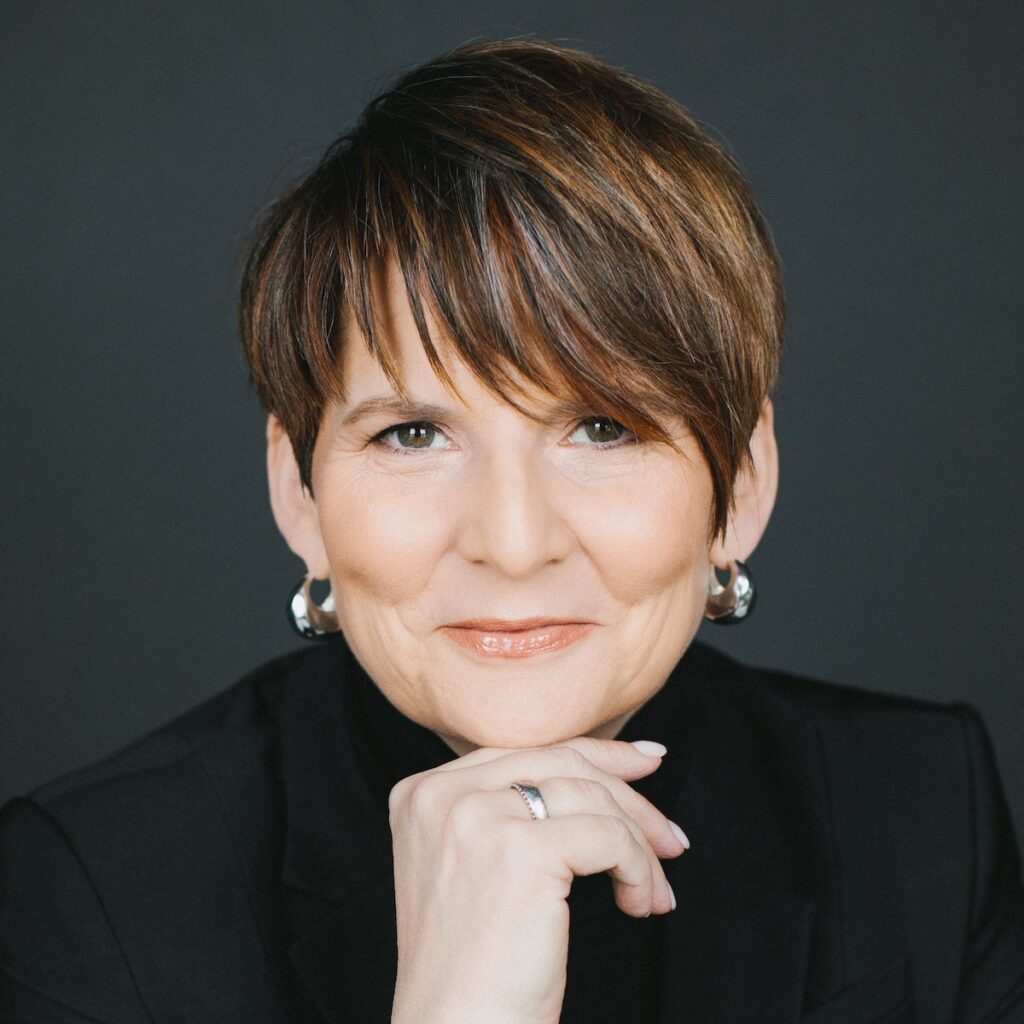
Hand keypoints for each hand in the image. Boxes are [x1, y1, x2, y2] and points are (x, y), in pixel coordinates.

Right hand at [388, 736, 688, 1023]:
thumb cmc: (474, 965)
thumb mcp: (475, 862)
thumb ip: (512, 806)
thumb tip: (609, 764)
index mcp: (422, 791)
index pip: (526, 751)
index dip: (595, 754)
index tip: (644, 764)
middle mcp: (441, 794)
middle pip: (561, 762)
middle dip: (629, 795)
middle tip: (668, 836)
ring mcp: (476, 817)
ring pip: (591, 797)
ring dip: (638, 844)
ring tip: (653, 889)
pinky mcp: (519, 851)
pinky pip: (608, 838)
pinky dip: (638, 869)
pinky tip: (639, 903)